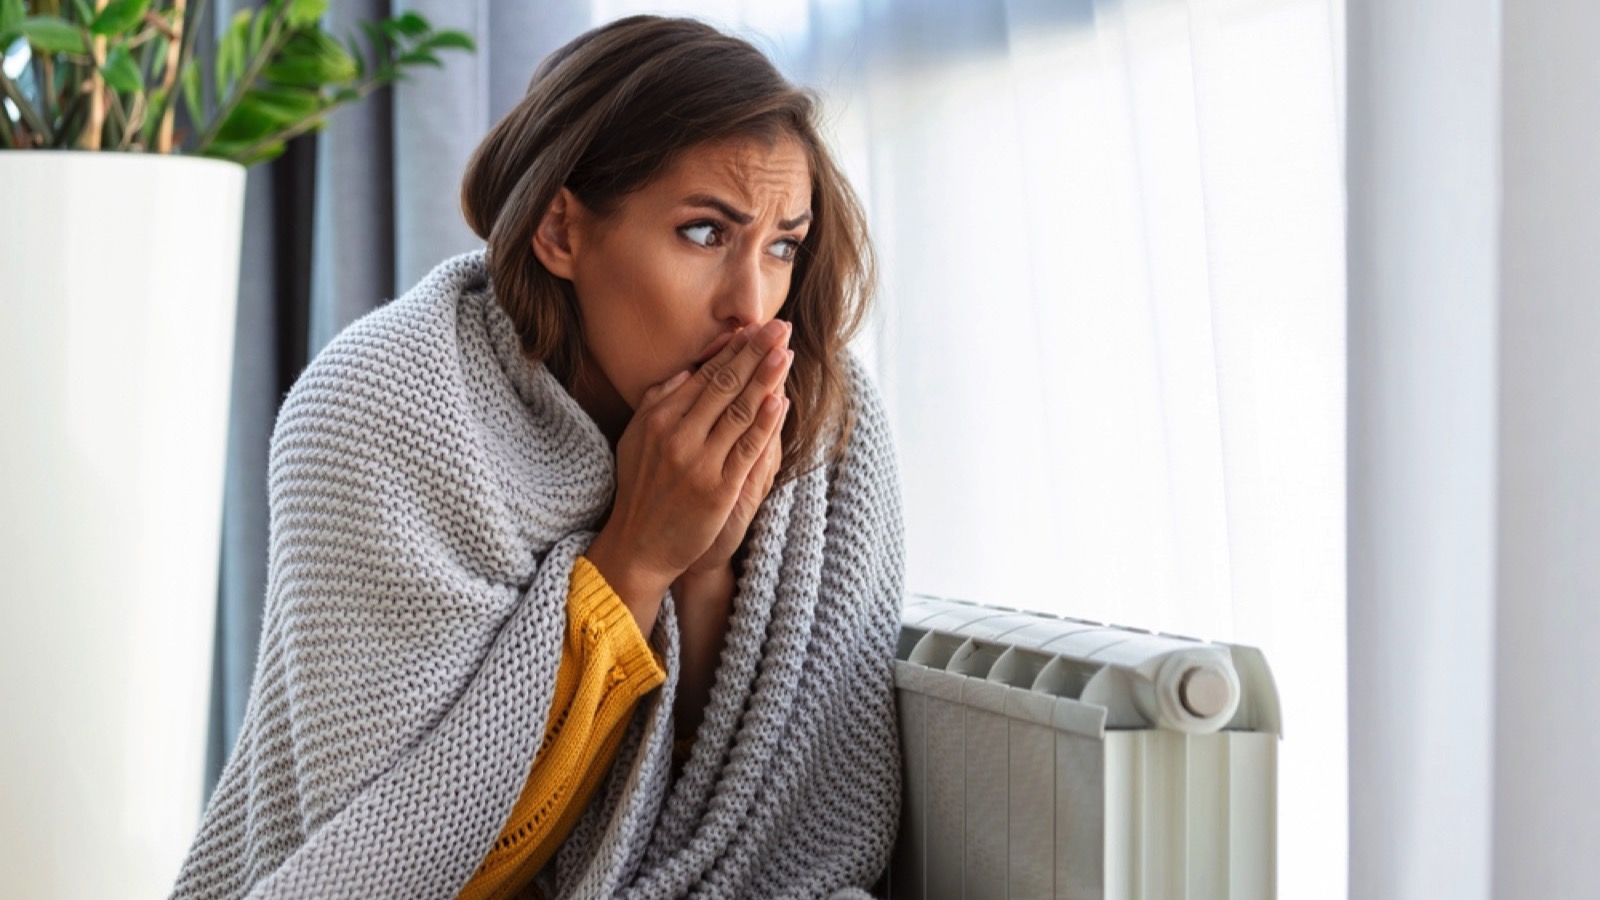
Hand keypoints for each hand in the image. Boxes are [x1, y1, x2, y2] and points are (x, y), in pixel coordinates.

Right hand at [585, 319, 792, 626]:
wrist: (639, 545)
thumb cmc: (640, 488)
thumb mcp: (636, 438)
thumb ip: (659, 401)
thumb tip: (688, 369)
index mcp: (658, 418)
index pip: (703, 375)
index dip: (733, 350)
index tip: (755, 329)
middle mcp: (677, 436)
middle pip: (724, 385)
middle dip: (755, 353)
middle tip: (779, 327)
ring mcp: (699, 463)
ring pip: (739, 412)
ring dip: (766, 379)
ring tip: (785, 353)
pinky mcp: (718, 490)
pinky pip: (747, 449)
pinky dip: (765, 424)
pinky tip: (780, 401)